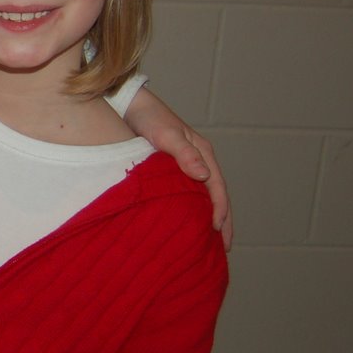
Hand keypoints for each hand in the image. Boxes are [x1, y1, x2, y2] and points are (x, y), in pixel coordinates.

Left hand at [123, 89, 232, 245]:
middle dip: (222, 221)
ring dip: (208, 217)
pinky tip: (185, 222)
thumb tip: (203, 176)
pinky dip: (191, 209)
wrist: (127, 103)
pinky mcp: (171, 168)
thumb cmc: (147, 117)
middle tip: (225, 249)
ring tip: (209, 242)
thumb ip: (184, 154)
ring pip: (202, 196)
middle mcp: (198, 160)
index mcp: (202, 153)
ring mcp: (185, 164)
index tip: (217, 232)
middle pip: (215, 195)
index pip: (217, 188)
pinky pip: (187, 192)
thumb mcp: (166, 134)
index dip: (220, 211)